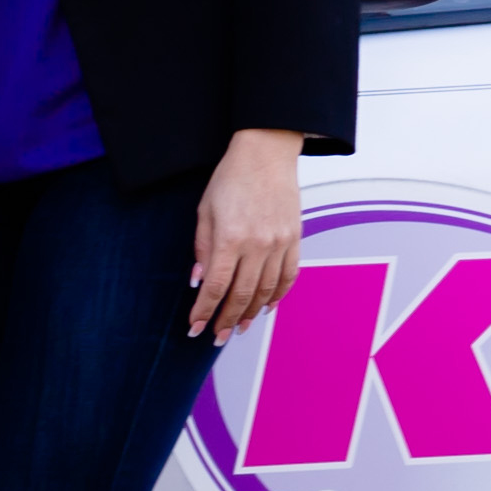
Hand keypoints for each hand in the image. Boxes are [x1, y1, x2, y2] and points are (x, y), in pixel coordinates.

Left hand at [187, 128, 308, 339]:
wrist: (267, 153)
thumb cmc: (230, 178)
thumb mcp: (205, 211)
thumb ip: (202, 249)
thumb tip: (199, 283)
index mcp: (230, 237)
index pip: (216, 287)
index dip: (204, 311)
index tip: (195, 328)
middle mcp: (257, 245)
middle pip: (241, 295)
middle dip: (226, 320)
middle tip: (217, 336)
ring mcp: (279, 243)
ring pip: (266, 291)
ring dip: (251, 313)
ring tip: (239, 328)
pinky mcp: (294, 239)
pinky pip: (288, 276)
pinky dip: (278, 296)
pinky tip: (266, 307)